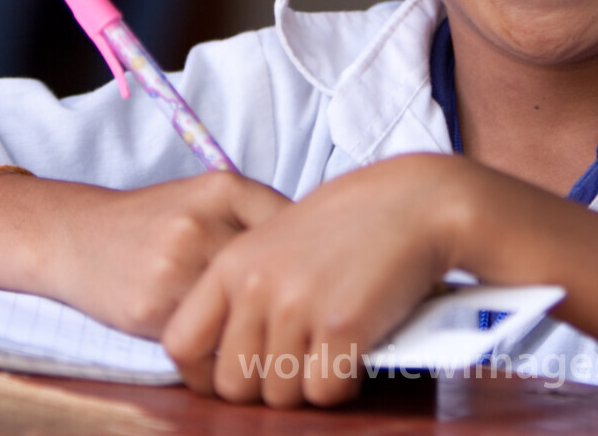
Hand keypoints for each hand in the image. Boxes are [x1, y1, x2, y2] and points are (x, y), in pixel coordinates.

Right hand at [38, 172, 291, 339]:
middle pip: (268, 269)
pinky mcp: (152, 310)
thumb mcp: (205, 196)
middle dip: (279, 287)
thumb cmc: (155, 219)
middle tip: (284, 297)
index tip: (306, 262)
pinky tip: (217, 325)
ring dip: (251, 316)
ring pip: (240, 306)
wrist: (76, 237)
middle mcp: (198, 223)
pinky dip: (219, 334)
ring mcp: (174, 268)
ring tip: (250, 313)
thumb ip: (256, 214)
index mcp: (220, 188)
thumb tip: (317, 248)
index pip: (290, 222)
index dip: (304, 248)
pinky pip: (207, 331)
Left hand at [161, 153, 468, 406]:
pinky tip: (357, 355)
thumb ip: (250, 284)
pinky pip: (325, 391)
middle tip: (298, 367)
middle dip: (265, 388)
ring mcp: (297, 307)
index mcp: (233, 262)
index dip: (202, 375)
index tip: (232, 377)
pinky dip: (343, 385)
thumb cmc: (355, 219)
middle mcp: (256, 286)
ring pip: (281, 395)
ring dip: (308, 386)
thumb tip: (233, 348)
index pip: (182, 342)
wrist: (416, 202)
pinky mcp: (341, 326)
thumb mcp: (280, 237)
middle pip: (233, 384)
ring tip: (332, 354)